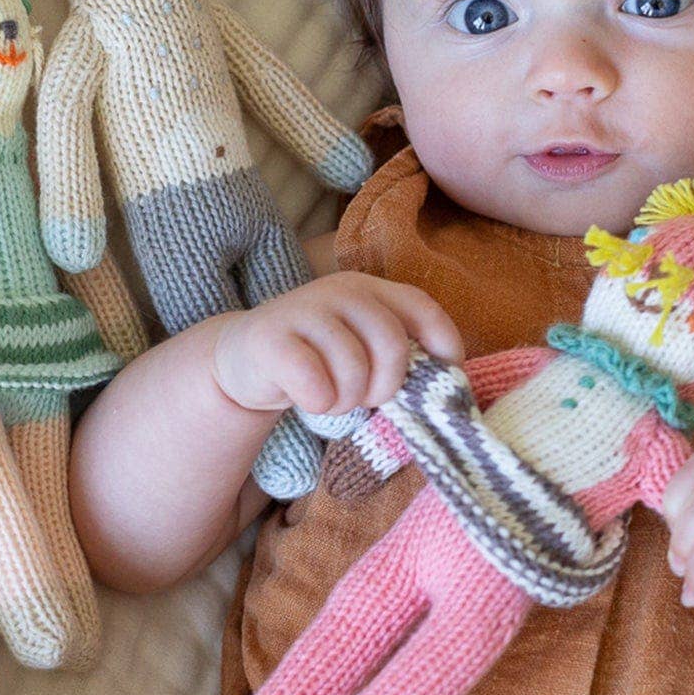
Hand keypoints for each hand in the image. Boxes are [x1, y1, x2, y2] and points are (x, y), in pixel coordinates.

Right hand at [210, 273, 462, 416]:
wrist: (243, 360)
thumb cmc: (319, 362)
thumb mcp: (364, 351)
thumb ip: (400, 356)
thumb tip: (450, 386)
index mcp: (371, 291)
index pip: (422, 308)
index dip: (443, 344)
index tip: (444, 378)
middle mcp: (341, 291)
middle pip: (391, 344)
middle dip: (386, 385)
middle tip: (366, 398)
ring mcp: (304, 309)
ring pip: (354, 370)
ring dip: (348, 400)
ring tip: (333, 398)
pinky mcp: (271, 337)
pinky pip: (316, 384)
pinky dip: (319, 403)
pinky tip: (309, 398)